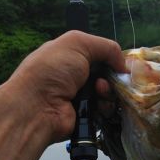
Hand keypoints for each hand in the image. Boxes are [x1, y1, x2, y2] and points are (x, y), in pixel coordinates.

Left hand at [8, 31, 125, 142]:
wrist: (36, 107)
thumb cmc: (52, 70)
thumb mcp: (77, 43)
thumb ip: (106, 47)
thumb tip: (124, 65)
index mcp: (70, 55)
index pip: (100, 54)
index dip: (112, 58)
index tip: (119, 64)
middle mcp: (75, 76)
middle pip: (107, 74)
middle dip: (112, 75)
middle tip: (106, 79)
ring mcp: (81, 96)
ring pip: (109, 93)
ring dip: (109, 91)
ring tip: (100, 91)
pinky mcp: (86, 115)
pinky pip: (105, 110)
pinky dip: (106, 107)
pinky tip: (99, 105)